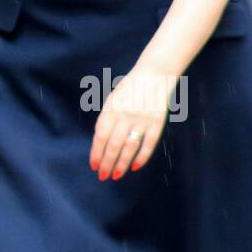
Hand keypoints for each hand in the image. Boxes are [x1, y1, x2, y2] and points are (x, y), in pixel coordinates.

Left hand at [89, 63, 174, 179]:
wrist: (153, 75)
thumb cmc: (129, 89)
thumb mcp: (112, 100)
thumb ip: (106, 120)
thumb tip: (100, 145)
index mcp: (111, 109)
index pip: (101, 136)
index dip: (96, 153)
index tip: (94, 166)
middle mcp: (125, 115)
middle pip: (113, 145)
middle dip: (107, 163)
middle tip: (103, 176)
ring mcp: (142, 120)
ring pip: (129, 147)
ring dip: (122, 164)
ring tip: (116, 175)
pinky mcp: (156, 123)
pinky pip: (148, 144)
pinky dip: (142, 157)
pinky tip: (135, 167)